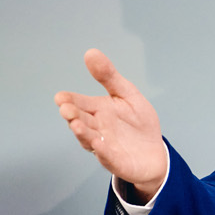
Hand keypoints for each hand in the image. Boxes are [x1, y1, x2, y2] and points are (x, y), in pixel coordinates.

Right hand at [54, 49, 168, 200]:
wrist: (154, 153)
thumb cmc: (138, 123)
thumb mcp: (127, 94)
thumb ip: (109, 76)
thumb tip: (90, 52)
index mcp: (98, 111)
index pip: (79, 103)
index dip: (69, 100)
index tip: (60, 97)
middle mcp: (97, 129)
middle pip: (81, 121)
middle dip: (72, 115)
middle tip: (66, 109)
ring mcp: (105, 146)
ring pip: (89, 139)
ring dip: (82, 133)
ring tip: (76, 125)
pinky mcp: (117, 162)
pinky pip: (108, 157)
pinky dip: (102, 151)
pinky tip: (98, 144)